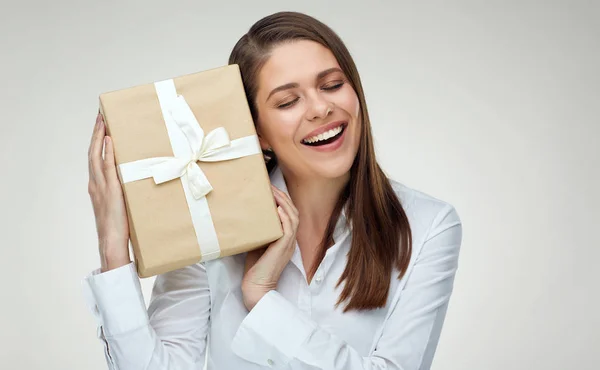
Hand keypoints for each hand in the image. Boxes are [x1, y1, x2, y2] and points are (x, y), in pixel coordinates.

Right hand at [88, 112, 130, 271]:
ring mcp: (101, 186)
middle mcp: (95, 184)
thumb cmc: (118, 226)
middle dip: (96, 133)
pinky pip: (108, 168)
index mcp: (97, 187)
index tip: (100, 127)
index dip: (96, 142)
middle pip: (92, 152)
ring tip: (104, 121)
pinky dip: (108, 153)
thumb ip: (123, 191)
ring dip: (100, 137)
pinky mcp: (111, 191)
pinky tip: (111, 141)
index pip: (94, 159)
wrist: (112, 242)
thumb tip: (136, 180)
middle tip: (100, 116)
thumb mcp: (120, 204)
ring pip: (97, 156)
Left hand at [241, 185, 298, 310]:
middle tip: (270, 186)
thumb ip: (259, 232)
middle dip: (283, 197)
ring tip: (274, 192)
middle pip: (293, 213)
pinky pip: (289, 230)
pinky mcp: (283, 249)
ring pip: (293, 218)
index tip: (271, 190)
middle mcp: (290, 240)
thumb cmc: (255, 269)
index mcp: (285, 239)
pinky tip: (279, 208)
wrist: (257, 288)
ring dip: (284, 203)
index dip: (283, 201)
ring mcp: (288, 244)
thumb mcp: (257, 244)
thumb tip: (247, 215)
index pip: (289, 215)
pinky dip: (285, 217)